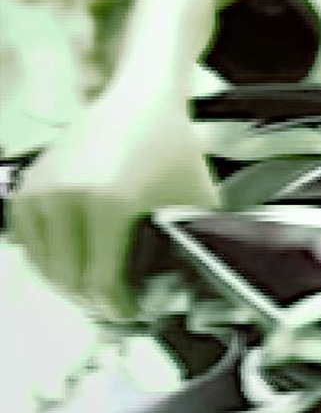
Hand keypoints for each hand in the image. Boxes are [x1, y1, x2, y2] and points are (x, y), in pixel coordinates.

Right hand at [8, 96, 219, 319]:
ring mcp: (43, 189)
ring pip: (44, 264)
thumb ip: (197, 239)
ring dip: (67, 282)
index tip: (131, 312)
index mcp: (109, 203)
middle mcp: (68, 197)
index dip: (117, 307)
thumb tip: (200, 278)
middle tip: (115, 303)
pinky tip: (68, 260)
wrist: (141, 99)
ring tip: (93, 286)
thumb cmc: (171, 145)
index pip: (101, 282)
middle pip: (69, 280)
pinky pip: (28, 239)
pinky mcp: (29, 183)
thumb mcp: (196, 197)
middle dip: (94, 300)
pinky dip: (45, 257)